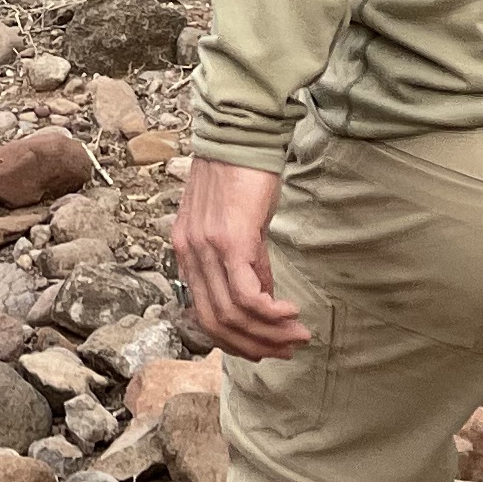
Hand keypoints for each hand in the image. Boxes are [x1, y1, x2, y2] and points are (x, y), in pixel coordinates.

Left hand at [169, 157, 305, 360]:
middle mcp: (188, 253)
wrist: (240, 132)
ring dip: (268, 333)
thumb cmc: (241, 175)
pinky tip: (290, 312)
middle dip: (254, 345)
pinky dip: (270, 312)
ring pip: (232, 313)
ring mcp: (206, 248)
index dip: (236, 340)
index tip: (267, 348)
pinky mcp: (230, 240)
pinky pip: (246, 294)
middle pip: (215, 323)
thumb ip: (246, 262)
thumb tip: (264, 299)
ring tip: (297, 335)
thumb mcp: (237, 225)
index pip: (203, 315)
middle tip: (287, 349)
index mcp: (185, 251)